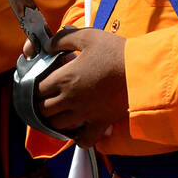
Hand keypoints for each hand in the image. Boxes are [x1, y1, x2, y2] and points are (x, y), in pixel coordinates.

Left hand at [34, 27, 128, 147]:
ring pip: (58, 125)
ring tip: (60, 111)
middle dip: (41, 103)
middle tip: (48, 97)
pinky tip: (78, 129)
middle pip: (43, 110)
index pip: (37, 89)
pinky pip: (84, 140)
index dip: (35, 85)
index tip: (42, 81)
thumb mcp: (87, 36)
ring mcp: (84, 114)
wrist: (142, 70)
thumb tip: (47, 45)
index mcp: (65, 78)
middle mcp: (70, 99)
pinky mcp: (100, 123)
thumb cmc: (115, 51)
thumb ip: (62, 39)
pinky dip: (77, 138)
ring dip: (55, 119)